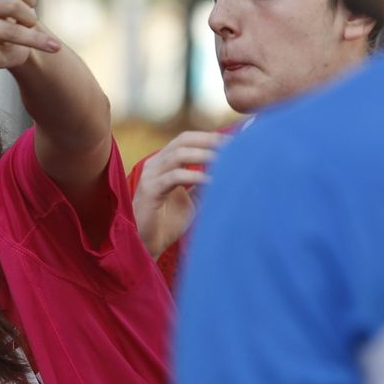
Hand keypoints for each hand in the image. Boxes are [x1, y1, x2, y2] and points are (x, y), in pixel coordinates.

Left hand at [0, 0, 60, 69]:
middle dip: (30, 19)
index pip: (9, 31)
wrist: (8, 30)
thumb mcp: (0, 59)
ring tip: (25, 13)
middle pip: (14, 5)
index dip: (35, 40)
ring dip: (31, 3)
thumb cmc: (6, 49)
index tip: (55, 47)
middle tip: (27, 25)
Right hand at [132, 131, 222, 259]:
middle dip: (209, 141)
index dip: (210, 138)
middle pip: (183, 140)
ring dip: (205, 155)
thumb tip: (229, 169)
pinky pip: (175, 177)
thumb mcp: (193, 199)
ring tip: (226, 161)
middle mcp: (155, 164)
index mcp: (164, 163)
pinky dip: (195, 176)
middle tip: (233, 146)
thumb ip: (205, 182)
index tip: (235, 141)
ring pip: (179, 154)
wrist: (149, 244)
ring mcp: (151, 175)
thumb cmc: (168, 222)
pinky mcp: (150, 190)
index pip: (187, 139)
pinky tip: (212, 182)